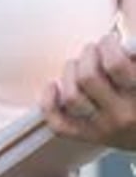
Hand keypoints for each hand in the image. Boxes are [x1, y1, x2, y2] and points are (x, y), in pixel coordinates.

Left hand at [40, 32, 135, 150]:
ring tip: (80, 65)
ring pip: (72, 96)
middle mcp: (124, 115)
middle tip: (95, 49)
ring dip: (71, 72)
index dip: (108, 45)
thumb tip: (125, 41)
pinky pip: (59, 124)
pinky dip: (49, 103)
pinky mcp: (89, 136)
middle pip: (89, 77)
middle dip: (88, 54)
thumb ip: (134, 52)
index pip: (115, 64)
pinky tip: (53, 86)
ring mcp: (104, 129)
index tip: (111, 40)